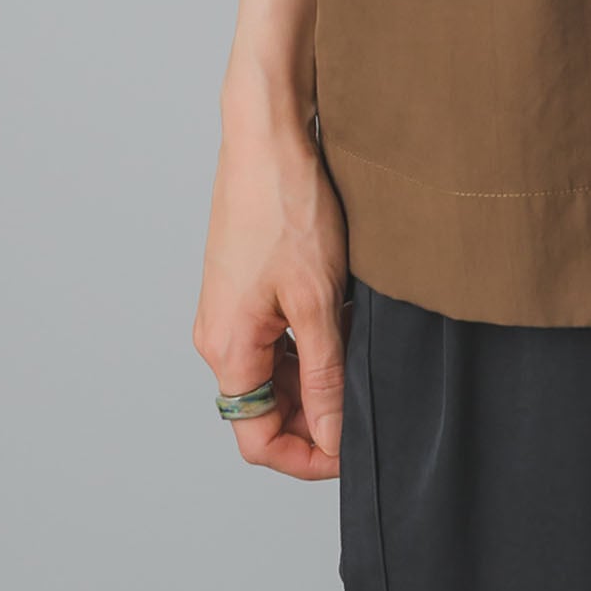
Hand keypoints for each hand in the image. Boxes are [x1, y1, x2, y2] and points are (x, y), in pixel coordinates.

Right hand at [194, 89, 349, 480]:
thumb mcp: (318, 301)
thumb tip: (333, 436)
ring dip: (318, 378)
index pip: (258, 439)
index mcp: (228, 348)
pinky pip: (277, 337)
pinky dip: (312, 343)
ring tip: (365, 357)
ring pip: (275, 372)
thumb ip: (324, 375)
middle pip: (266, 409)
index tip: (354, 451)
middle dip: (319, 417)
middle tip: (371, 405)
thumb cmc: (287, 207)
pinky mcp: (246, 286)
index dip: (309, 456)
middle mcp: (219, 335)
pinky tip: (349, 322)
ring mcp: (231, 309)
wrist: (268, 135)